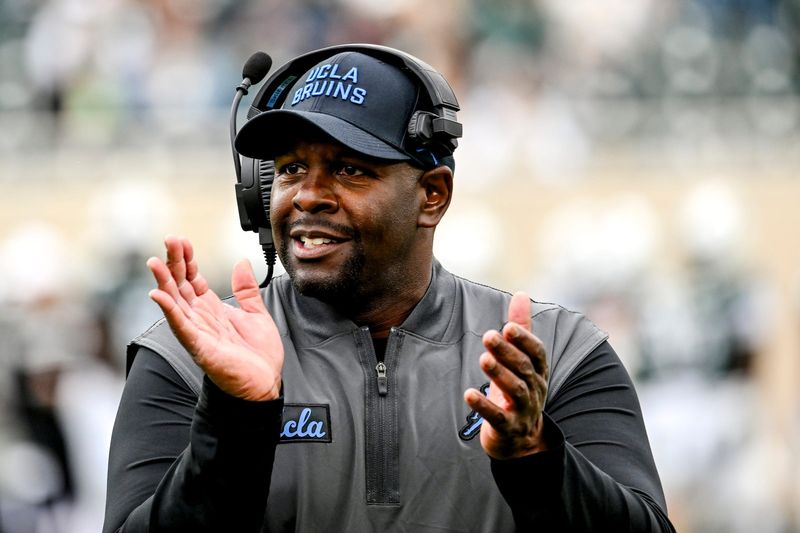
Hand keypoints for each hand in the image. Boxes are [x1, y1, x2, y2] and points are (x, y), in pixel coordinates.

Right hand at [147, 235, 283, 400]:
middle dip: (174, 262)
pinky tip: (159, 295)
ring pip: (175, 302)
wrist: (264, 384)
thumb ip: (246, 289)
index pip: (193, 278)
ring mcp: (197, 331)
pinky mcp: (199, 346)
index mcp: (212, 309)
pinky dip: (169, 309)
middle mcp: (200, 318)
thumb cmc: (258, 355)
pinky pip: (181, 325)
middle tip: (169, 240)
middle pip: (181, 285)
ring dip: (164, 281)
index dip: (187, 259)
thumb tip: (241, 263)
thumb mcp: (256, 314)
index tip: (182, 241)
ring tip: (155, 262)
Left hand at [464, 292, 548, 459]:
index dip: (524, 340)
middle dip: (507, 352)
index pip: (536, 353)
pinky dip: (483, 406)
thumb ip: (522, 329)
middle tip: (488, 336)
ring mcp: (523, 410)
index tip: (508, 326)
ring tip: (483, 359)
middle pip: (524, 369)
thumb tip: (521, 294)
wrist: (522, 440)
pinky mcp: (508, 428)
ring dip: (499, 374)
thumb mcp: (523, 360)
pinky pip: (498, 417)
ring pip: (515, 390)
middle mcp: (535, 389)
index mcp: (538, 371)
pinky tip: (468, 394)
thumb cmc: (520, 391)